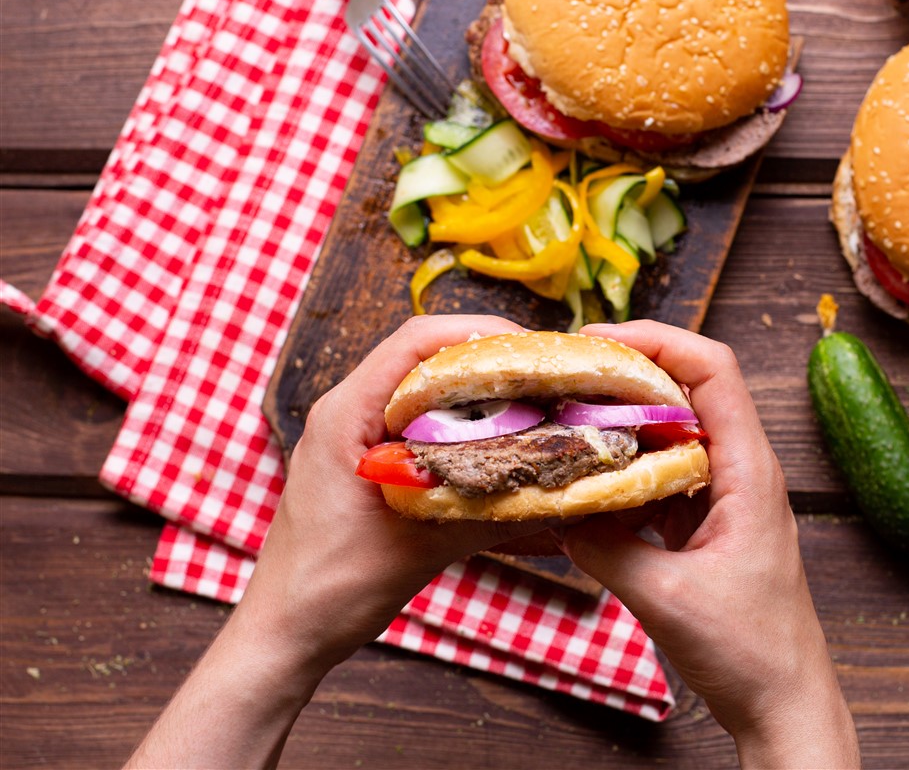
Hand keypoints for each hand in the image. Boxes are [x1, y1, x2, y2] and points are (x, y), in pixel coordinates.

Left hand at [239, 313, 548, 668]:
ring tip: (534, 410)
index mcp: (346, 414)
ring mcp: (353, 435)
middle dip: (491, 364)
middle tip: (549, 384)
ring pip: (425, 391)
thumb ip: (490, 515)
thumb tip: (562, 494)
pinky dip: (462, 429)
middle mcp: (347, 412)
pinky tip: (498, 450)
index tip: (536, 355)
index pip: (419, 342)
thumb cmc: (330, 591)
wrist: (284, 634)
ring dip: (479, 396)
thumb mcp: (421, 550)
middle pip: (426, 358)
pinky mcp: (365, 460)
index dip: (483, 336)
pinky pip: (419, 425)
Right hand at [559, 321, 858, 768]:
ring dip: (622, 421)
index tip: (597, 340)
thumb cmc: (750, 652)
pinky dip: (624, 469)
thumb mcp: (666, 598)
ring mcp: (723, 497)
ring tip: (566, 418)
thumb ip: (605, 548)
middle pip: (688, 390)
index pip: (712, 369)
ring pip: (670, 433)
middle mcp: (740, 471)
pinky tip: (586, 480)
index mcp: (749, 470)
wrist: (784, 705)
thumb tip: (557, 509)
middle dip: (627, 373)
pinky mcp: (706, 526)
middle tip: (566, 375)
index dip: (657, 341)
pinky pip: (661, 476)